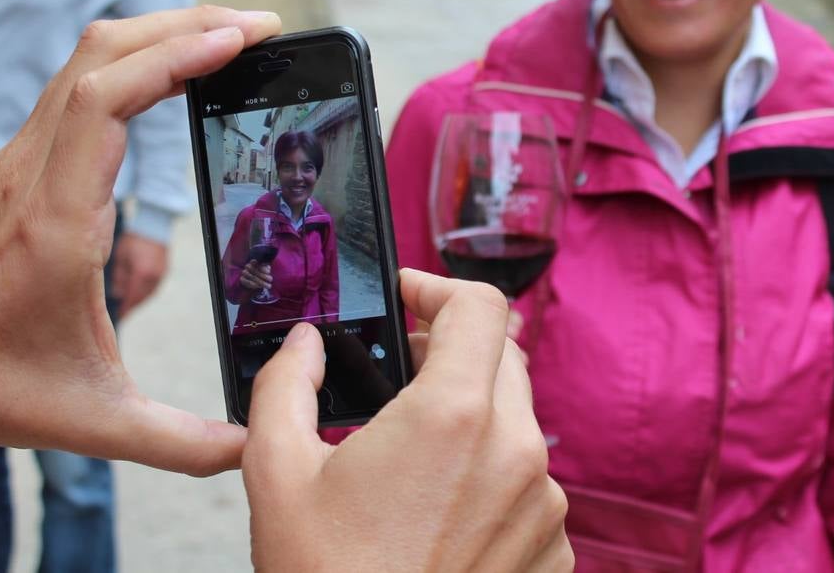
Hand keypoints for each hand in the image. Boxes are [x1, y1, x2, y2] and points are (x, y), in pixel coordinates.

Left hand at [0, 6, 280, 474]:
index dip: (175, 55)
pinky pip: (79, 84)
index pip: (106, 99)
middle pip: (103, 55)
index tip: (240, 41)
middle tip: (259, 27)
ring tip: (230, 37)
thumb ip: (178, 438)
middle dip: (186, 25)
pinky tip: (174, 73)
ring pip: (87, 59)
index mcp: (57, 220)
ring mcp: (23, 162)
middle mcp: (35, 174)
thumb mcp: (90, 419)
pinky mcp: (24, 165)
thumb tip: (252, 442)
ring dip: (161, 34)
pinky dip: (137, 60)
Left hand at [111, 232, 168, 317]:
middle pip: (140, 299)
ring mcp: (161, 275)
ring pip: (147, 295)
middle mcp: (153, 277)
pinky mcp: (164, 272)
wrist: (153, 226)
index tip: (117, 317)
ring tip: (126, 306)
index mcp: (141, 274)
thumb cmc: (133, 240)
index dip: (124, 309)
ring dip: (137, 301)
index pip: (131, 298)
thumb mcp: (120, 257)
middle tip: (120, 314)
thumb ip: (119, 277)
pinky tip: (136, 294)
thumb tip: (116, 294)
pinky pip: (152, 288)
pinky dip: (143, 294)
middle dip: (129, 307)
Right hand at [243, 268, 571, 571]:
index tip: (409, 298)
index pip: (482, 305)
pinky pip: (530, 482)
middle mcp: (516, 451)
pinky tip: (443, 511)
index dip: (439, 287)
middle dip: (452, 352)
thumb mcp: (277, 475)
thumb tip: (307, 344)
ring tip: (415, 459)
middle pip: (501, 357)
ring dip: (472, 418)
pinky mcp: (555, 549)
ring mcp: (543, 503)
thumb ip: (287, 385)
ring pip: (516, 420)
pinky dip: (492, 476)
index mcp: (453, 416)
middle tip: (402, 377)